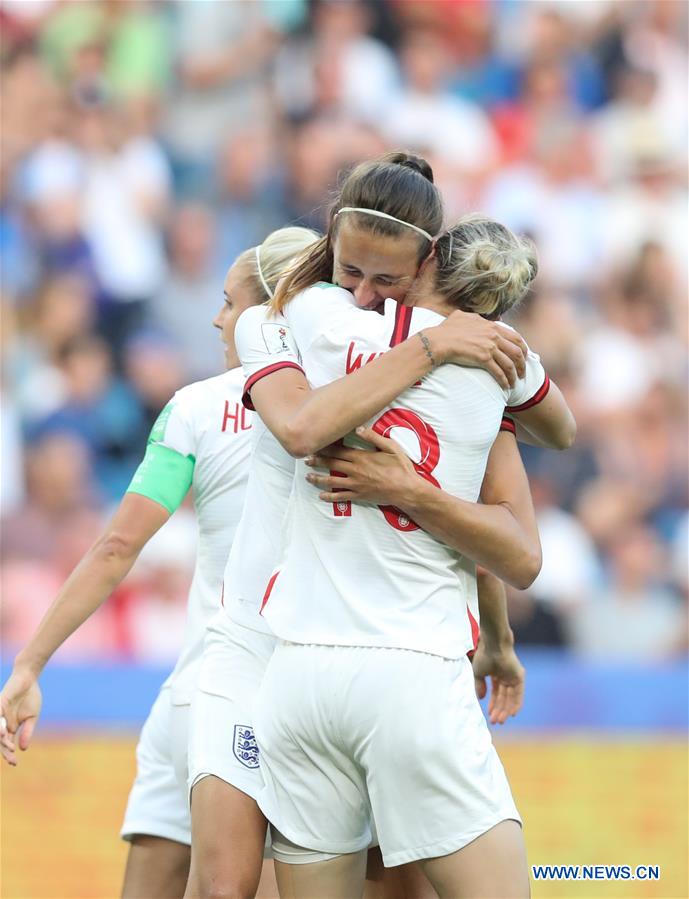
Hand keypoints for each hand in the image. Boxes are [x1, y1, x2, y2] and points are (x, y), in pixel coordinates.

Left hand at [0, 668, 42, 765]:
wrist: (29, 679)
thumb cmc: (30, 696)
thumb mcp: (32, 717)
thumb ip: (27, 732)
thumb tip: (23, 749)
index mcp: (10, 726)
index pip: (6, 743)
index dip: (8, 754)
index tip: (15, 763)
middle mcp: (3, 722)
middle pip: (0, 740)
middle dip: (5, 751)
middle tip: (12, 760)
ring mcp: (0, 713)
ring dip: (1, 740)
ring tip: (9, 748)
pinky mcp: (1, 704)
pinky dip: (0, 725)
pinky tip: (4, 732)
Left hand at [305, 427, 420, 507]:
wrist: (407, 490)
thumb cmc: (401, 468)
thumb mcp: (391, 447)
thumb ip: (374, 437)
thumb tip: (358, 428)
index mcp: (361, 457)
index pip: (338, 450)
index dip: (325, 448)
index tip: (315, 445)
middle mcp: (355, 470)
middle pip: (332, 464)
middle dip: (317, 461)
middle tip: (306, 459)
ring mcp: (356, 484)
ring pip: (332, 481)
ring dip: (318, 479)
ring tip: (308, 477)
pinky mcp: (359, 496)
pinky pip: (341, 496)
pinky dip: (330, 496)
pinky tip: (321, 496)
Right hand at [429, 311, 527, 388]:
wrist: (439, 340)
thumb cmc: (447, 329)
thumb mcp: (463, 317)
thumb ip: (475, 318)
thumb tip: (479, 318)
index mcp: (492, 326)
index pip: (515, 337)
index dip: (523, 348)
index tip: (524, 357)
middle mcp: (494, 336)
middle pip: (517, 351)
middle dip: (522, 364)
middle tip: (523, 373)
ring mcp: (489, 347)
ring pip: (509, 363)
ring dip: (514, 375)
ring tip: (515, 382)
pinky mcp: (483, 358)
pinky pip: (498, 372)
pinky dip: (504, 380)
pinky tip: (505, 386)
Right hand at [472, 635, 524, 724]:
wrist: (493, 646)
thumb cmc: (484, 656)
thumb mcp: (478, 673)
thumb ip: (479, 685)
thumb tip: (481, 698)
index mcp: (496, 674)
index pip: (496, 693)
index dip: (493, 704)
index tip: (489, 715)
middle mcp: (506, 677)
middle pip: (504, 697)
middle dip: (499, 710)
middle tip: (495, 722)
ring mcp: (513, 677)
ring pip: (510, 698)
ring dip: (505, 709)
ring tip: (500, 720)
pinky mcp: (519, 677)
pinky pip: (518, 694)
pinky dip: (515, 704)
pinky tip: (511, 714)